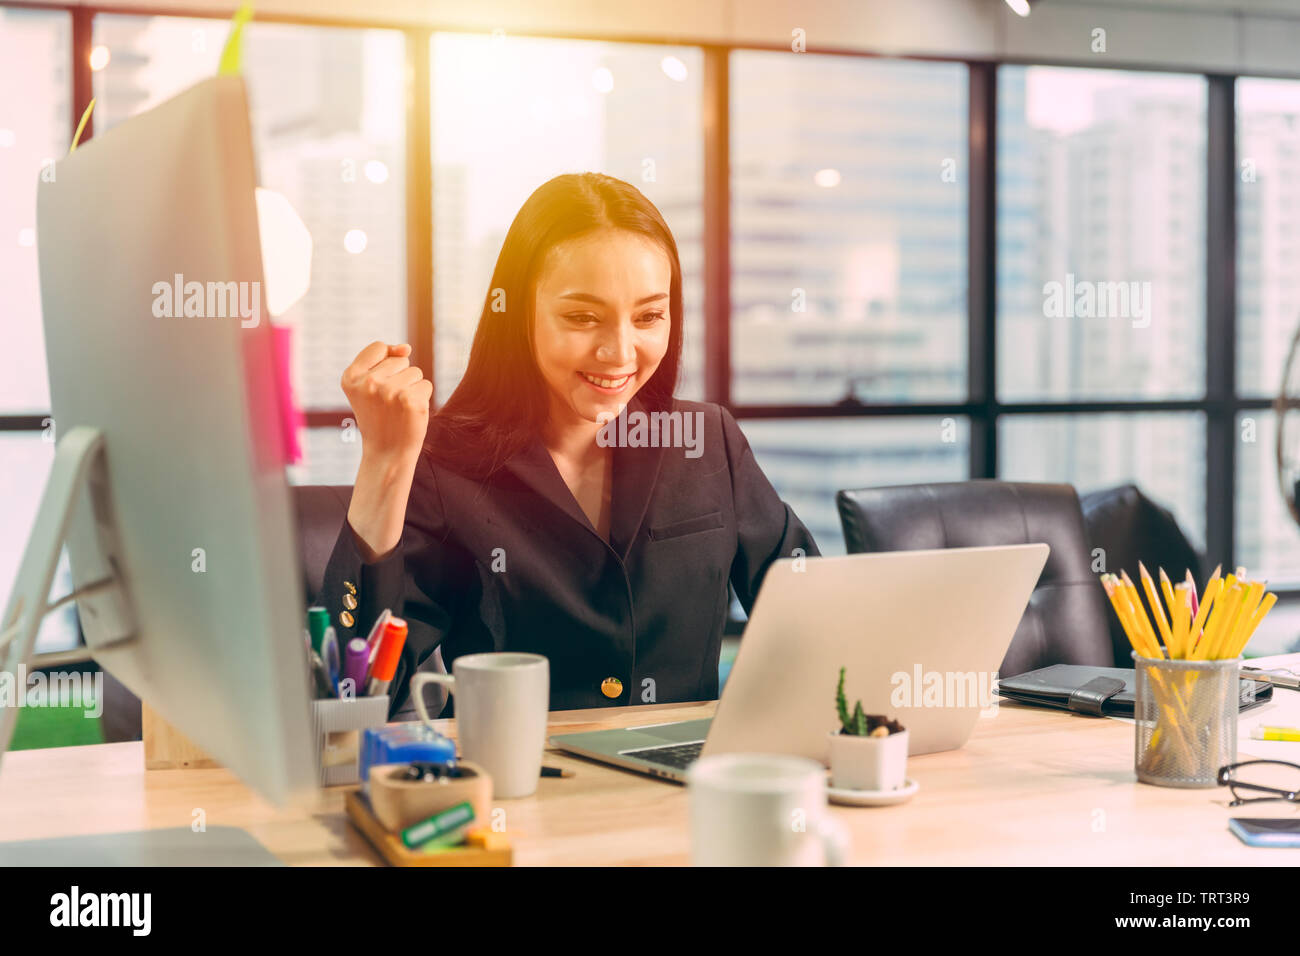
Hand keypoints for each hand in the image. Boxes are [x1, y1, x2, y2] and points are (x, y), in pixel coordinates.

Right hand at [340, 341, 432, 468]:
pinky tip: (410, 414)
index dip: (385, 363)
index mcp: (351, 376)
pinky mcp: (410, 401)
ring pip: (415, 372)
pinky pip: (426, 385)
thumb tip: (406, 348)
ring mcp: (389, 391)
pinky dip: (422, 398)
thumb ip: (385, 358)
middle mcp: (368, 382)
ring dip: (412, 388)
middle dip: (399, 377)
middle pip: (400, 360)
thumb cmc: (380, 415)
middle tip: (389, 403)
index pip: (379, 347)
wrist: (387, 452)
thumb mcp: (369, 384)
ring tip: (399, 408)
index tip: (378, 386)